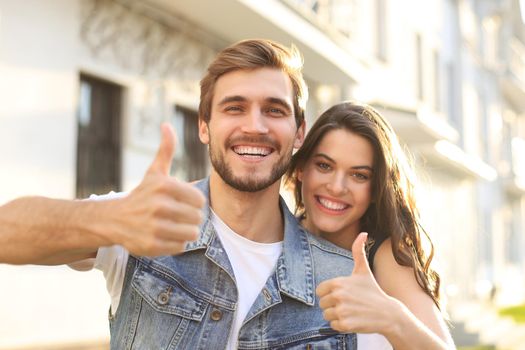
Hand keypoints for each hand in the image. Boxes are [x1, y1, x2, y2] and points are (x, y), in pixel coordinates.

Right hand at [107, 123, 205, 255]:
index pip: (199, 200)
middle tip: (177, 217)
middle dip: (190, 218)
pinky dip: (176, 244)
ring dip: (186, 232)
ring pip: (192, 233)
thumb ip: (165, 150)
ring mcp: (154, 227)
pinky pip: (180, 247)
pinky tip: (164, 236)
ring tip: (173, 227)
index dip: (193, 203)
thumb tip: (167, 125)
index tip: (182, 203)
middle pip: (197, 218)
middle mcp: (159, 206)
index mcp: (164, 186)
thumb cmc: (141, 195)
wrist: (114, 219)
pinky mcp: (151, 245)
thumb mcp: (154, 172)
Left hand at [316, 232, 396, 333]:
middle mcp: (338, 296)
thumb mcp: (363, 270)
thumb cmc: (373, 290)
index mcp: (338, 282)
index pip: (319, 290)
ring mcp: (342, 311)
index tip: (342, 294)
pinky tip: (353, 320)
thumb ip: (358, 251)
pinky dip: (341, 325)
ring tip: (351, 311)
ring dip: (336, 316)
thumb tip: (363, 233)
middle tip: (349, 304)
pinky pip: (333, 326)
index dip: (329, 293)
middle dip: (333, 305)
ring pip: (327, 315)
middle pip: (322, 304)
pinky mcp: (345, 325)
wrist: (388, 313)